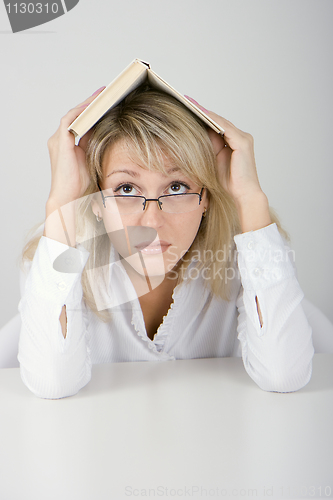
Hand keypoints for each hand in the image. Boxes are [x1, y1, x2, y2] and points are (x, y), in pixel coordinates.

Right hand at [46, 87, 104, 209]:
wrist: (68, 197)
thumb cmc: (79, 185)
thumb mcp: (91, 160)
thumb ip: (94, 145)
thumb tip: (106, 133)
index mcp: (66, 145)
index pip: (80, 123)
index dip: (92, 113)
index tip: (105, 103)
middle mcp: (59, 140)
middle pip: (76, 116)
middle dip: (90, 104)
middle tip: (105, 93)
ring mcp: (58, 140)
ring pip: (73, 115)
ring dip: (87, 105)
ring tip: (101, 95)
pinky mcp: (60, 141)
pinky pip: (70, 120)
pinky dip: (81, 112)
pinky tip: (93, 106)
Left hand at [186, 96, 271, 231]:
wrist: (242, 195)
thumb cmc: (228, 183)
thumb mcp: (212, 161)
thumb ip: (207, 148)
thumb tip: (193, 137)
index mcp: (234, 141)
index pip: (216, 125)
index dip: (202, 116)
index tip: (187, 108)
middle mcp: (241, 137)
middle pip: (218, 121)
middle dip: (201, 111)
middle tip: (185, 100)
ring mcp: (243, 138)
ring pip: (221, 122)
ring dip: (205, 112)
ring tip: (190, 104)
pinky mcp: (243, 143)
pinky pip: (225, 128)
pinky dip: (213, 120)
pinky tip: (201, 114)